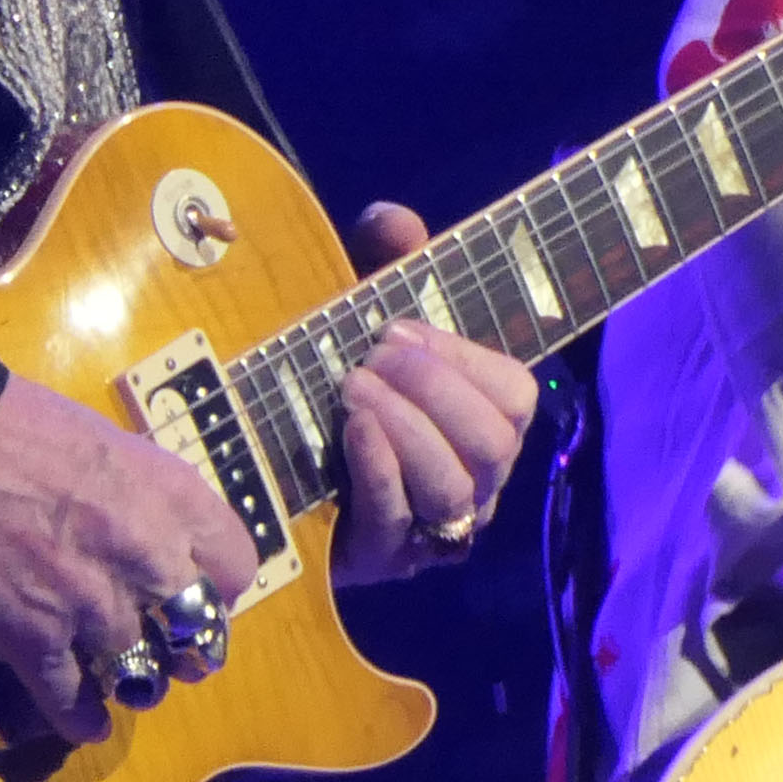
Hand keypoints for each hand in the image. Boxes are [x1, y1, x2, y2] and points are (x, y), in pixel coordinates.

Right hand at [0, 373, 260, 744]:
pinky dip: (80, 719)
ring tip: (127, 679)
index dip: (219, 587)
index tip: (199, 592)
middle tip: (170, 647)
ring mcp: (92, 605)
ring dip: (135, 680)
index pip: (235, 567)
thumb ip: (143, 495)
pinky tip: (85, 724)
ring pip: (140, 673)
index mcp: (173, 500)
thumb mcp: (112, 446)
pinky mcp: (34, 641)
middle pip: (195, 628)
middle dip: (184, 643)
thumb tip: (153, 526)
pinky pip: (71, 702)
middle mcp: (147, 558)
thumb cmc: (20, 425)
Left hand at [324, 199, 537, 585]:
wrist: (265, 475)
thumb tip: (397, 222)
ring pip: (456, 487)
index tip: (397, 329)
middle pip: (496, 442)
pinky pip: (400, 520)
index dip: (464, 359)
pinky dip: (380, 468)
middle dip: (436, 390)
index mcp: (483, 423)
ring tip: (352, 389)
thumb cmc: (332, 387)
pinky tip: (350, 429)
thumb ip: (383, 260)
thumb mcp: (358, 316)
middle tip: (372, 359)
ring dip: (407, 426)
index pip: (517, 395)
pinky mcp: (384, 559)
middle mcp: (474, 480)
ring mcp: (433, 526)